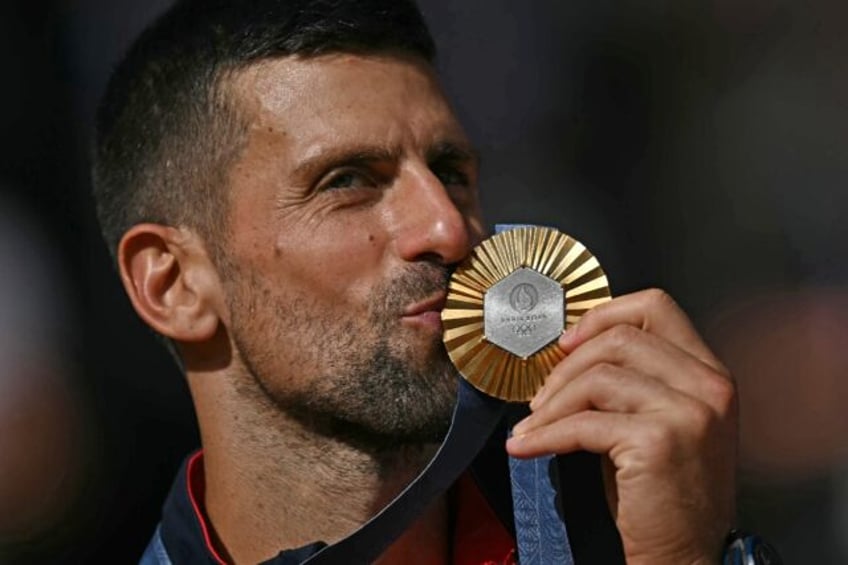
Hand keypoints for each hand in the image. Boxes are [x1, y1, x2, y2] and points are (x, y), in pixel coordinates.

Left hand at [506, 289, 736, 564]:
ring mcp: (689, 413)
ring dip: (551, 404)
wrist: (686, 554)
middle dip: (566, 365)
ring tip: (532, 426)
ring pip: (597, 376)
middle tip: (541, 396)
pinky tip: (526, 446)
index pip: (656, 307)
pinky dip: (544, 435)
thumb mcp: (659, 419)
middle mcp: (709, 386)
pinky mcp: (658, 441)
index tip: (567, 343)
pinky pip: (583, 423)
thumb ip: (632, 378)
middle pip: (619, 338)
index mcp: (709, 373)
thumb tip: (570, 349)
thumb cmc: (663, 492)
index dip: (602, 316)